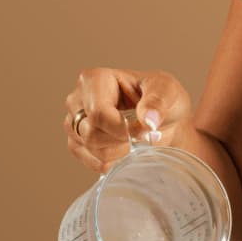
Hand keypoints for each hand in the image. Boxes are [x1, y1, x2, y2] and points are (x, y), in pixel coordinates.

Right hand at [65, 68, 192, 172]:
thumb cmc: (162, 99)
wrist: (163, 119)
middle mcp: (77, 99)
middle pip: (91, 133)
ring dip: (117, 152)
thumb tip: (148, 119)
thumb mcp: (168, 91)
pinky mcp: (75, 142)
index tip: (145, 131)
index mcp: (94, 79)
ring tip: (134, 142)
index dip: (122, 129)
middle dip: (121, 141)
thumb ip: (158, 101)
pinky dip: (109, 162)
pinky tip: (123, 152)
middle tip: (142, 136)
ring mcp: (73, 122)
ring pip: (89, 148)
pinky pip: (87, 160)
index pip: (98, 113)